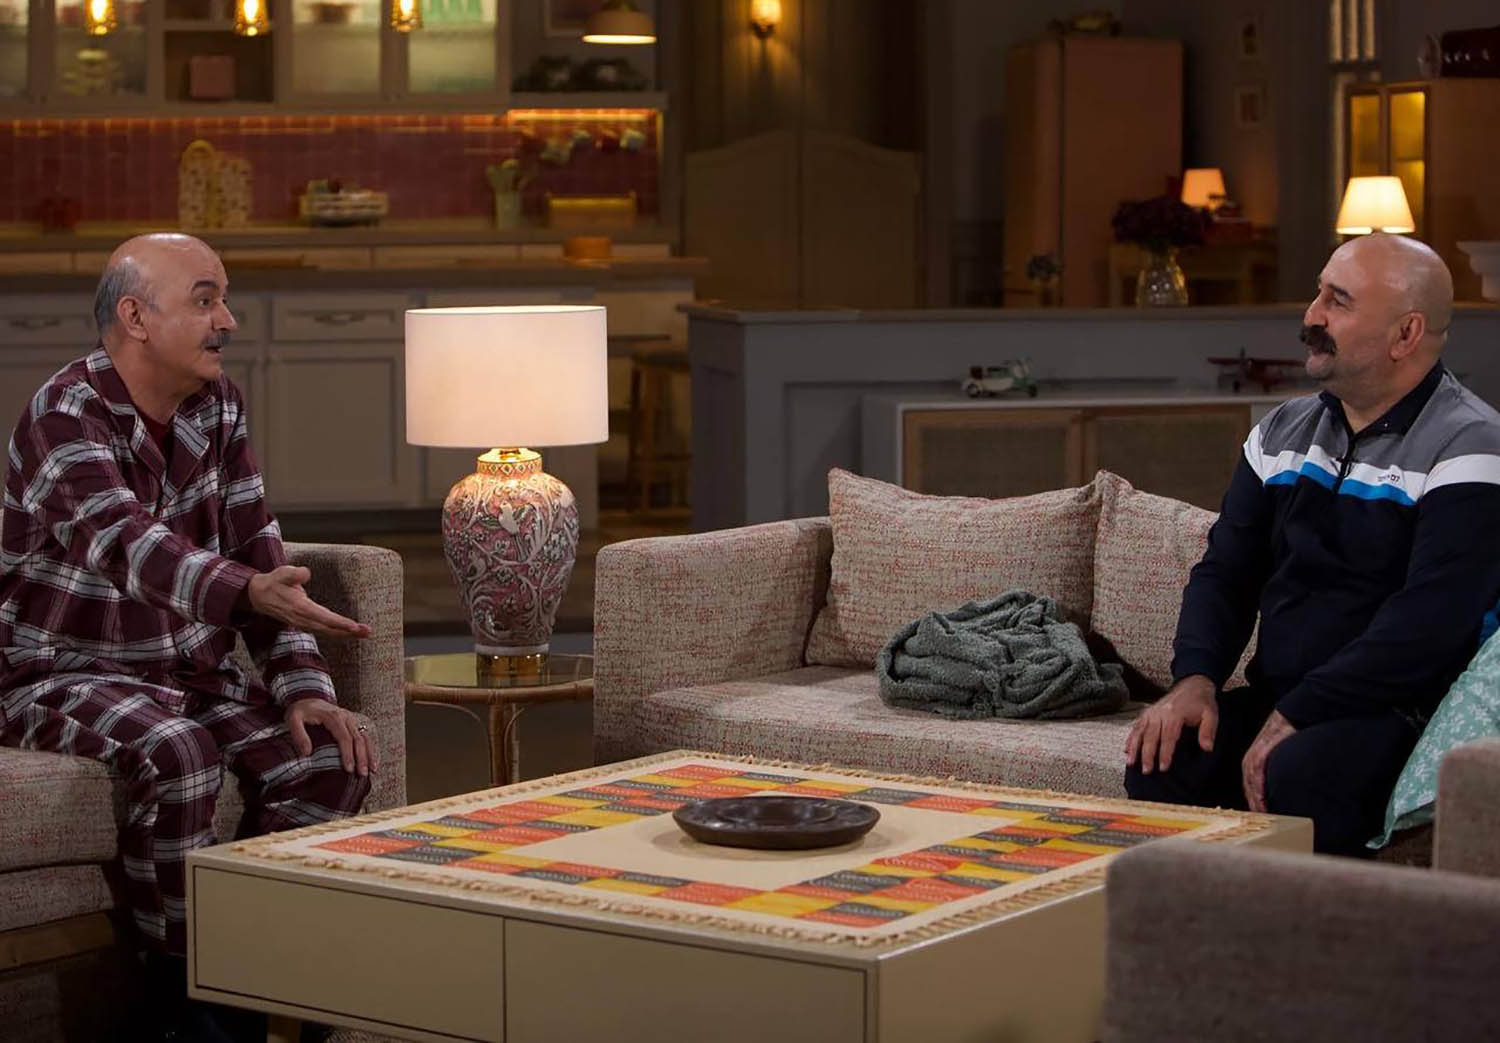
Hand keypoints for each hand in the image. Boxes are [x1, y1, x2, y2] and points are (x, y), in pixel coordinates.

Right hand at [247, 566, 370, 638]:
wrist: (258, 596)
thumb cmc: (274, 582)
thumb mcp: (282, 573)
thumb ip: (293, 573)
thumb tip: (305, 573)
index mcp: (299, 607)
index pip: (322, 617)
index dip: (338, 622)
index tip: (353, 626)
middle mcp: (302, 618)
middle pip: (328, 628)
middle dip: (348, 631)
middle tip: (367, 631)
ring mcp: (304, 623)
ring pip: (328, 631)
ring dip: (346, 633)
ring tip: (365, 633)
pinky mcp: (306, 624)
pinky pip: (325, 630)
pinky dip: (338, 632)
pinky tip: (351, 632)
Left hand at [285, 699, 375, 776]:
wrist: (308, 697)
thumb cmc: (300, 710)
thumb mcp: (293, 719)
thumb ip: (299, 735)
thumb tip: (307, 754)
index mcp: (333, 716)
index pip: (345, 738)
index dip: (348, 754)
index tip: (348, 769)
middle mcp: (346, 717)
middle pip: (358, 739)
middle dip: (362, 757)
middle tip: (362, 774)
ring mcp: (351, 720)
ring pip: (365, 737)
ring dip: (370, 754)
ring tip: (372, 770)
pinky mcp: (352, 723)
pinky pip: (365, 736)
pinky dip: (370, 749)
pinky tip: (372, 761)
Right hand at [1125, 674, 1218, 773]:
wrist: (1193, 684)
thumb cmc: (1202, 702)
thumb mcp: (1211, 715)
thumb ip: (1208, 731)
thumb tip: (1207, 748)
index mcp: (1175, 713)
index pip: (1168, 736)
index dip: (1165, 753)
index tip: (1163, 767)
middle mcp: (1160, 712)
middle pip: (1151, 736)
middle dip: (1147, 754)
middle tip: (1147, 770)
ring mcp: (1152, 712)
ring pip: (1140, 731)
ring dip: (1134, 748)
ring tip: (1131, 763)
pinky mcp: (1147, 712)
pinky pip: (1136, 726)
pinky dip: (1131, 738)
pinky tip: (1126, 749)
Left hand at [1241, 710, 1294, 811]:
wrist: (1286, 719)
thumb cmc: (1284, 738)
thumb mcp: (1275, 756)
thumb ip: (1274, 771)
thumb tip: (1280, 788)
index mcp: (1252, 764)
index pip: (1250, 789)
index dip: (1254, 803)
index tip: (1260, 818)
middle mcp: (1250, 762)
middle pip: (1249, 790)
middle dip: (1254, 806)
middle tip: (1261, 823)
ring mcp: (1254, 758)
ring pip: (1251, 785)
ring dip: (1256, 801)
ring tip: (1263, 817)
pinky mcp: (1260, 754)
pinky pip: (1257, 775)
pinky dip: (1258, 789)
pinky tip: (1262, 800)